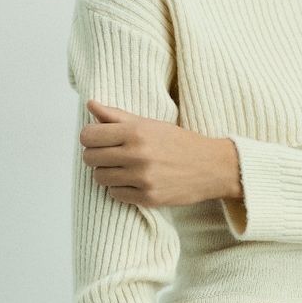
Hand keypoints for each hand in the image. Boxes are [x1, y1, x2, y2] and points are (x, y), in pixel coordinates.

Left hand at [81, 100, 243, 206]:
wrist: (212, 167)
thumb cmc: (179, 143)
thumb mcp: (150, 124)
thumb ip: (117, 116)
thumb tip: (90, 104)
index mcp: (136, 132)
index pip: (90, 136)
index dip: (89, 138)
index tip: (97, 140)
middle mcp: (137, 155)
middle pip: (90, 158)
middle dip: (95, 156)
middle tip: (109, 155)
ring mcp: (142, 178)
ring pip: (100, 178)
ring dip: (106, 174)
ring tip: (121, 169)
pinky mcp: (148, 197)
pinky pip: (115, 194)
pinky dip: (119, 189)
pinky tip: (132, 182)